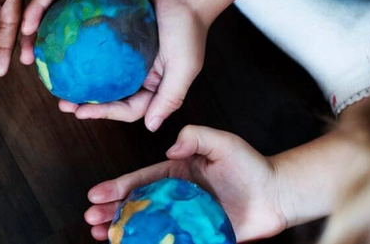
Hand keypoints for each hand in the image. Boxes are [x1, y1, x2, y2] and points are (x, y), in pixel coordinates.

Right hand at [20, 0, 202, 65]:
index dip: (35, 9)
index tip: (24, 31)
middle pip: (56, 11)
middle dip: (37, 34)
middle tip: (28, 61)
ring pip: (75, 23)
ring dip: (61, 45)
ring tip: (54, 72)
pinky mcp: (122, 6)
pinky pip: (100, 28)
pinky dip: (90, 46)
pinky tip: (94, 65)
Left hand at [59, 0, 206, 130]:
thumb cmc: (189, 25)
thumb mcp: (184, 65)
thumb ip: (170, 97)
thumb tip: (151, 127)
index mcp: (157, 85)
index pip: (129, 109)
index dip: (105, 113)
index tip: (80, 112)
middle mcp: (143, 73)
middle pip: (112, 95)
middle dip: (87, 102)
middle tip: (63, 103)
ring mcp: (131, 54)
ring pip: (103, 74)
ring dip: (82, 80)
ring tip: (60, 82)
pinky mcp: (121, 33)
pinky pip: (99, 47)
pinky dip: (85, 53)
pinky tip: (67, 53)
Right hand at [85, 125, 290, 241]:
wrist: (278, 194)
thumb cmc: (251, 166)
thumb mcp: (222, 141)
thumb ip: (195, 137)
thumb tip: (169, 147)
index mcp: (176, 173)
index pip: (140, 180)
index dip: (117, 187)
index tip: (96, 194)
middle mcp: (176, 196)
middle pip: (136, 204)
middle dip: (110, 211)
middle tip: (91, 218)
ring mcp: (184, 218)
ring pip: (146, 225)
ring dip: (122, 230)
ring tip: (100, 234)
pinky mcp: (198, 236)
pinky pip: (170, 242)